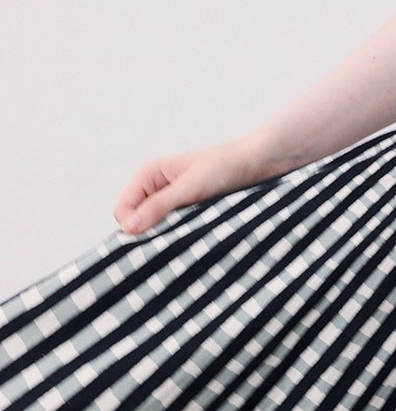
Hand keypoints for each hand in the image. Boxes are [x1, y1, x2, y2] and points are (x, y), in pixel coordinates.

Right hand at [114, 139, 264, 235]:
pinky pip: (177, 233)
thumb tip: (130, 227)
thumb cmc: (224, 166)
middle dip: (150, 236)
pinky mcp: (191, 215)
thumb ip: (160, 205)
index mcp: (149, 176)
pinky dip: (183, 239)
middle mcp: (157, 190)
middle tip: (173, 245)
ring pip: (158, 231)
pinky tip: (197, 241)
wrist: (257, 164)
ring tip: (189, 241)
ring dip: (169, 239)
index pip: (123, 210)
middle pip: (138, 223)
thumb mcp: (190, 186)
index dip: (132, 227)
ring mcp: (174, 204)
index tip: (152, 242)